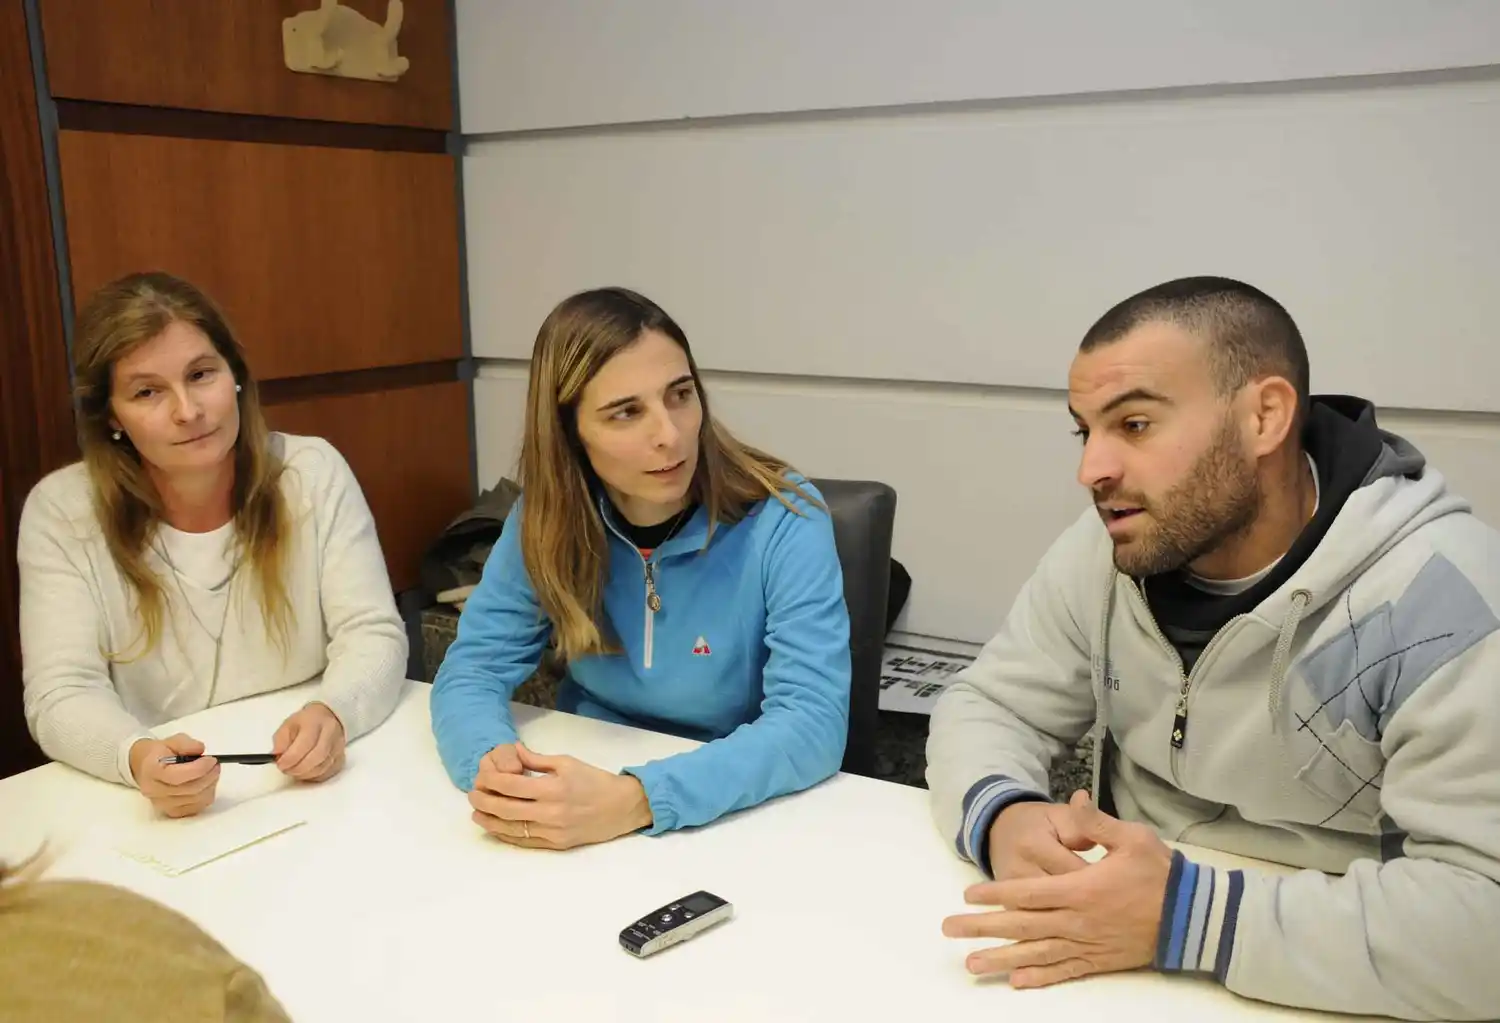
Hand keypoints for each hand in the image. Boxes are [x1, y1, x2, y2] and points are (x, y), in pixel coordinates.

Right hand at [129, 733, 219, 817]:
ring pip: (195, 800)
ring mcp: (163, 804)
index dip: (198, 769)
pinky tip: (207, 784)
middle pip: (188, 790)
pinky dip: (207, 795)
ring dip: (210, 785)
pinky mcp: (173, 812)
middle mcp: (154, 791)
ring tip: (212, 772)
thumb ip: (186, 743)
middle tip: (216, 765)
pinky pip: (196, 808)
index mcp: (151, 771)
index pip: (176, 776)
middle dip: (208, 776)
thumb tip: (200, 749)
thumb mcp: (172, 740)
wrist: (146, 768)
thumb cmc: (162, 753)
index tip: (211, 759)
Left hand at [271, 702, 345, 781]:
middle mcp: (330, 733)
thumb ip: (280, 741)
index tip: (280, 764)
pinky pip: (327, 774)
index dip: (291, 758)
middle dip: (298, 768)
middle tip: (286, 770)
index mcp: (315, 722)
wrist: (326, 719)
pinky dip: (313, 777)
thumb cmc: (304, 723)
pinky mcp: (341, 759)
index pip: (305, 744)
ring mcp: (338, 747)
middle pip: (317, 757)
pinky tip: (305, 772)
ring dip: (304, 774)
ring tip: (294, 770)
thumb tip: (277, 757)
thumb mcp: (287, 725)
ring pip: (322, 768)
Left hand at [468, 743, 652, 849]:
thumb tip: (513, 752)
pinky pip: (524, 842)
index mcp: (553, 788)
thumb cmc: (594, 780)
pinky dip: (506, 835)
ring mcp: (552, 831)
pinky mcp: (555, 844)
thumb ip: (537, 760)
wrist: (621, 807)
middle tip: (472, 796)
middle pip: (506, 809)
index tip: (481, 777)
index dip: (492, 782)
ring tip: (476, 814)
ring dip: (490, 821)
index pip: (512, 786)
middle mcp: (550, 812)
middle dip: (484, 802)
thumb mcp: (567, 762)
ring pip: (512, 829)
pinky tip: (496, 828)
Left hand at [943, 791, 1172, 987]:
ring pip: (1036, 953)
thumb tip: (1076, 798)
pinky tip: (1018, 981)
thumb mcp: (1132, 838)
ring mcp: (1087, 944)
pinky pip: (1064, 971)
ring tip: (971, 964)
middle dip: (983, 927)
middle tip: (950, 928)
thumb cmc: (1162, 874)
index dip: (996, 894)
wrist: (1194, 917)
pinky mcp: (1100, 960)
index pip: (1028, 893)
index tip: (968, 896)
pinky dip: (1040, 977)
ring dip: (1001, 959)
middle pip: (1022, 925)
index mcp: (1081, 889)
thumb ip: (1097, 822)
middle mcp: (1078, 921)